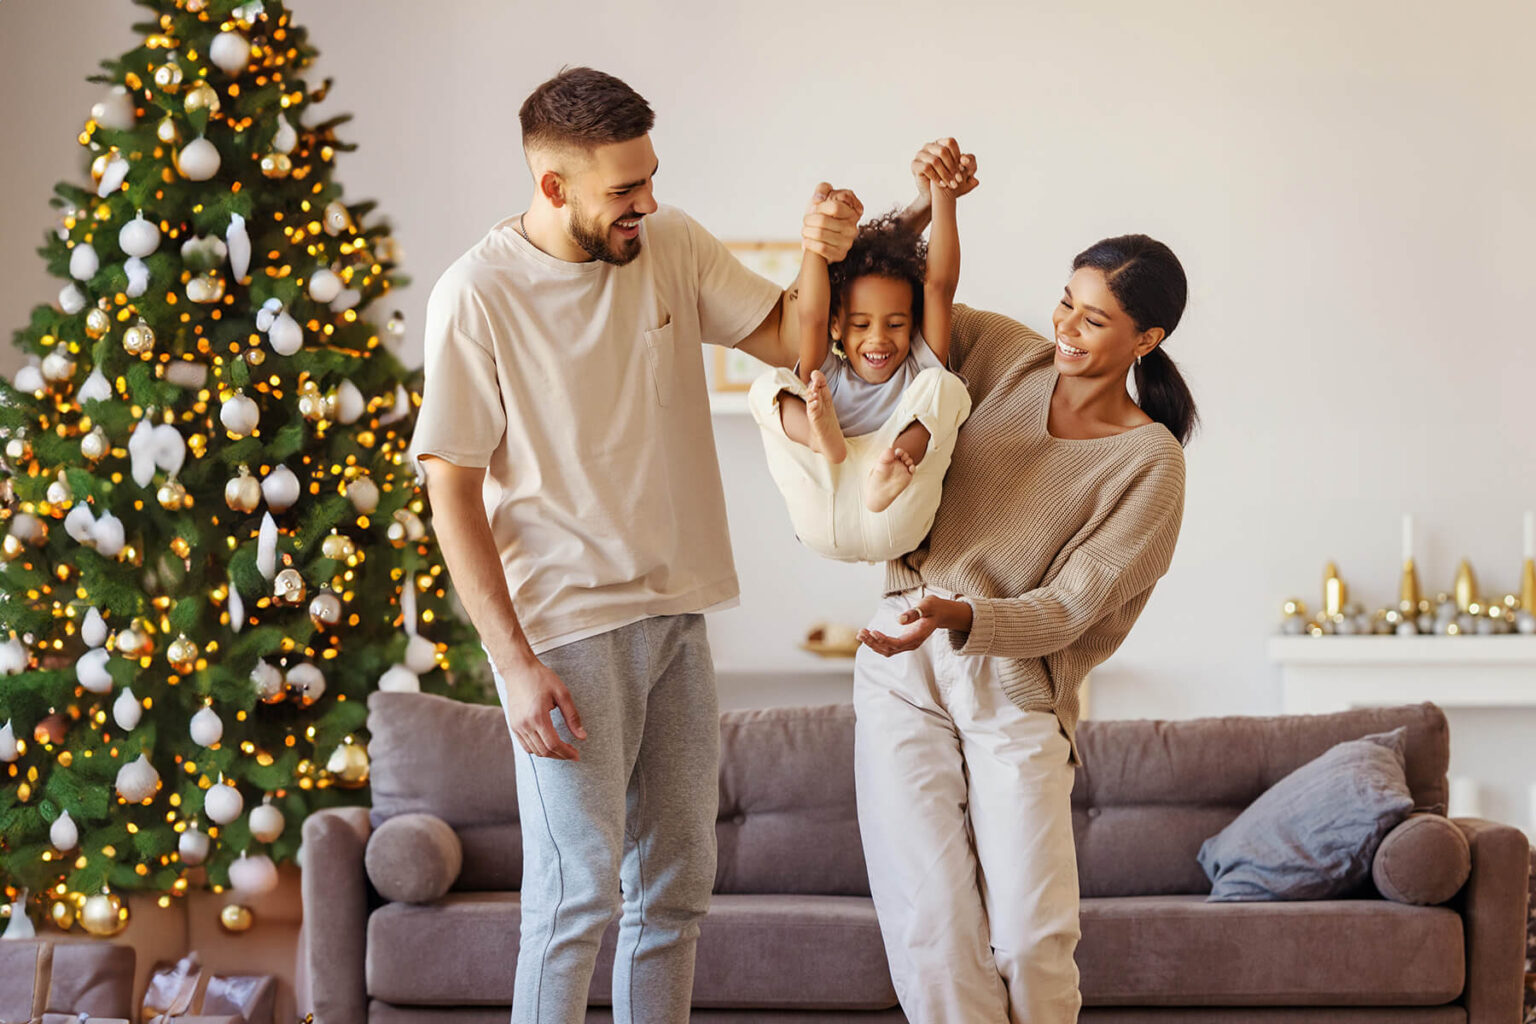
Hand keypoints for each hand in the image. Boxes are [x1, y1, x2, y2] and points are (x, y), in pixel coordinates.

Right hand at [499, 656, 586, 759]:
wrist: (518, 670)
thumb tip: (582, 737)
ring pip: (534, 750)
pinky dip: (537, 749)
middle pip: (544, 750)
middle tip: (573, 754)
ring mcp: (517, 726)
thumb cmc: (542, 678)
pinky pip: (525, 745)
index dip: (566, 753)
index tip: (577, 755)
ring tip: (562, 750)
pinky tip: (548, 745)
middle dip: (560, 755)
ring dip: (549, 754)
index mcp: (538, 717)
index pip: (553, 744)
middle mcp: (525, 724)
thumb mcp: (562, 694)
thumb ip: (573, 717)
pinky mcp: (513, 725)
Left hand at [802, 182, 862, 261]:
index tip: (815, 208)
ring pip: (820, 234)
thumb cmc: (822, 215)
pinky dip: (809, 243)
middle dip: (809, 219)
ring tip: (805, 230)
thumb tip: (819, 198)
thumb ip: (823, 188)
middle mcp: (853, 227)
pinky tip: (807, 241)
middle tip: (806, 221)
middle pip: (823, 221)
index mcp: (853, 211)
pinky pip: (821, 248)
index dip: (820, 207)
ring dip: (806, 231)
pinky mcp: (840, 255)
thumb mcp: (822, 197)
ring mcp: (848, 242)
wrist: (819, 237)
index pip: (834, 207)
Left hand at [857, 596, 972, 657]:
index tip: (873, 632)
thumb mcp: (927, 605)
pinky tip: (867, 635)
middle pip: (890, 649)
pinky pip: (888, 647)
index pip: (899, 643)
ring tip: (860, 634)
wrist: (940, 614)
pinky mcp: (903, 642)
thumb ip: (915, 612)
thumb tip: (899, 619)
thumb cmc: (934, 608)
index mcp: (918, 636)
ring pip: (887, 650)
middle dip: (874, 642)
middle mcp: (912, 643)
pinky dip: (876, 642)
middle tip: (861, 632)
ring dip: (873, 644)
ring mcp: (908, 644)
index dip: (884, 640)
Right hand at [911, 139, 978, 198]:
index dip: (958, 155)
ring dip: (945, 174)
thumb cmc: (950, 181)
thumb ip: (969, 164)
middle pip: (943, 151)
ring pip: (935, 161)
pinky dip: (936, 177)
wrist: (934, 195)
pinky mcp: (915, 164)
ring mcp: (920, 154)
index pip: (950, 142)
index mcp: (941, 143)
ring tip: (952, 184)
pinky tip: (942, 184)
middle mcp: (929, 146)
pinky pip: (926, 168)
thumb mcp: (964, 173)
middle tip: (959, 179)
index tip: (963, 169)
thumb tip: (966, 160)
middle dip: (952, 166)